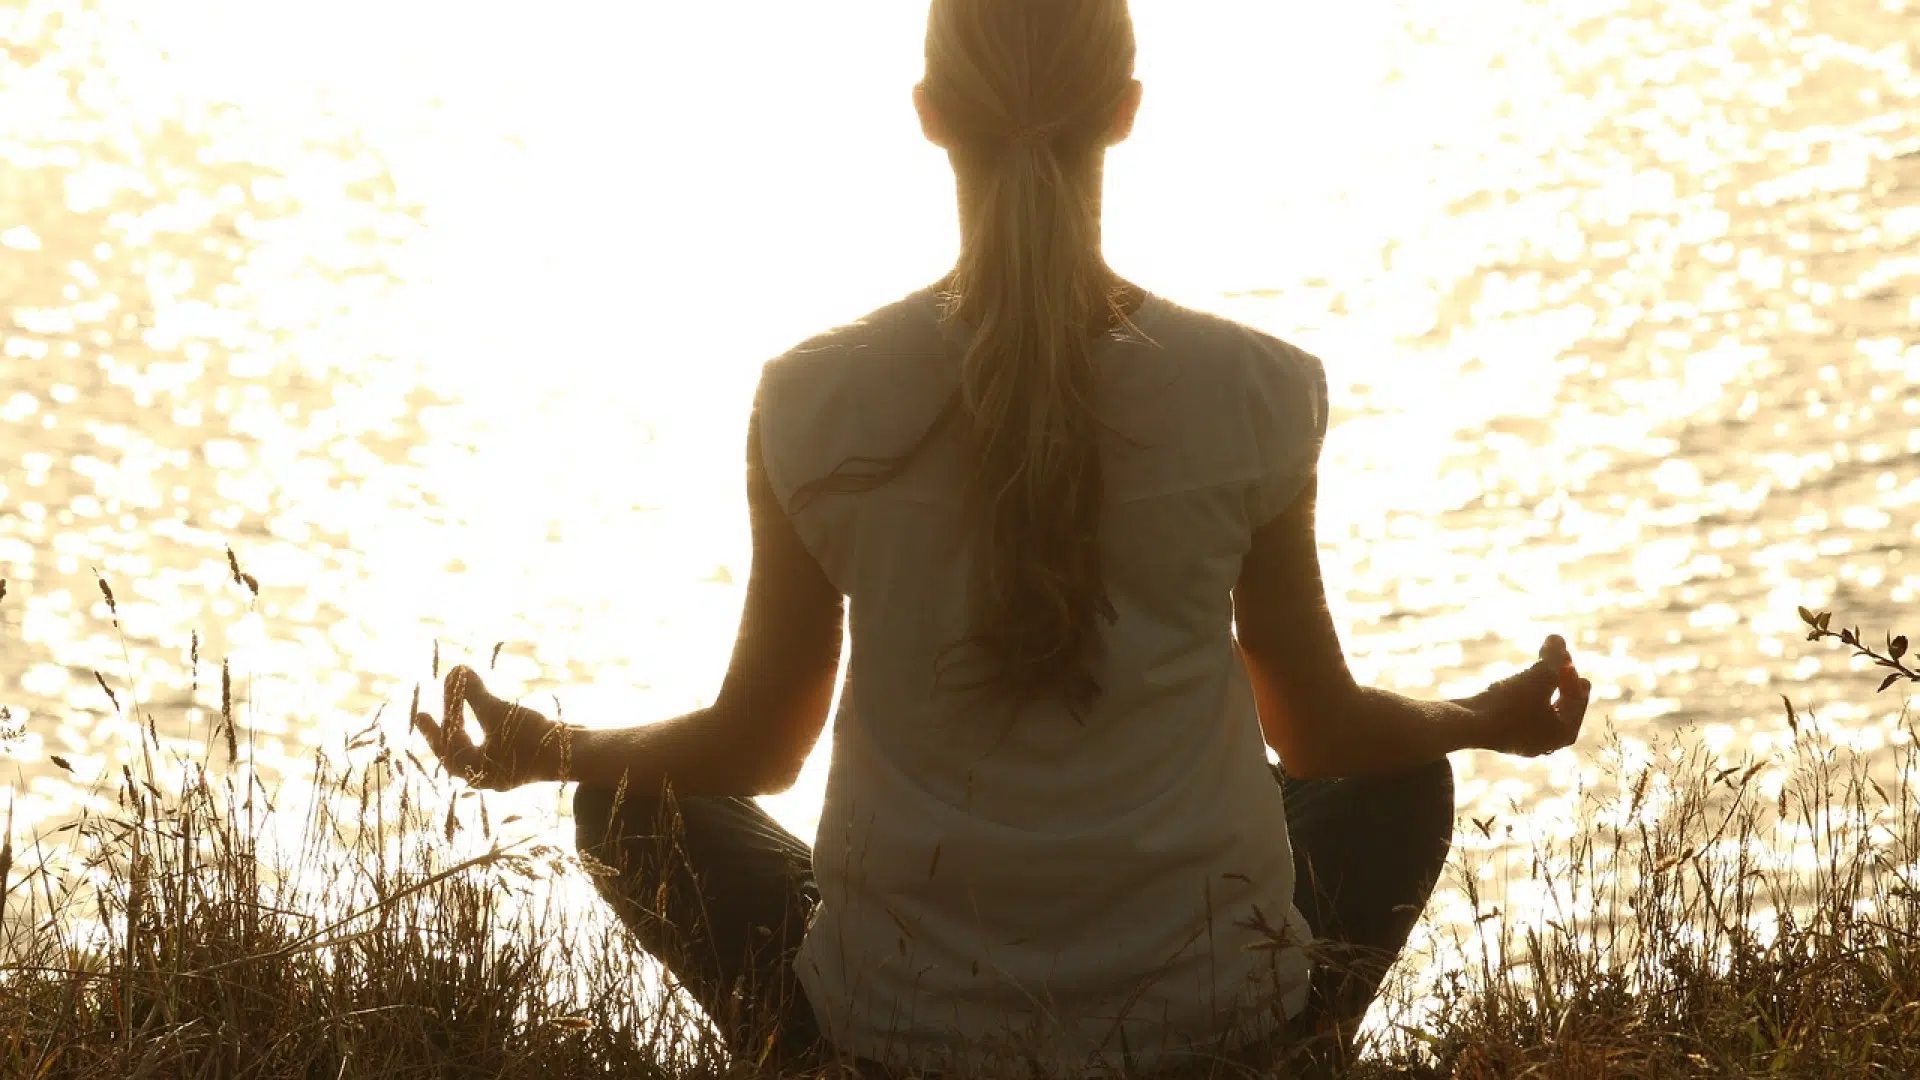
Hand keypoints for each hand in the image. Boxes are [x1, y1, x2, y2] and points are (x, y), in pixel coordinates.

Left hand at [412, 666, 572, 789]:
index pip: (448, 748)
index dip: (433, 729)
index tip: (421, 713)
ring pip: (477, 749)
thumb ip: (472, 693)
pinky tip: (489, 714)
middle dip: (449, 728)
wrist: (574, 753)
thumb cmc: (531, 737)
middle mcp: (489, 776)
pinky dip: (487, 728)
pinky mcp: (523, 761)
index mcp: (476, 772)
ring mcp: (507, 770)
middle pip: (460, 752)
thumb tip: (456, 669)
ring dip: (468, 727)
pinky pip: (495, 745)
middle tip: (428, 713)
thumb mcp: (497, 712)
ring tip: (458, 710)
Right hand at [1463, 635, 1590, 757]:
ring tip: (1539, 666)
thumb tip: (1558, 638)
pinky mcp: (1502, 734)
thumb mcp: (1537, 676)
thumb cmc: (1509, 703)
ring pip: (1540, 708)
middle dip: (1560, 680)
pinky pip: (1521, 712)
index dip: (1571, 673)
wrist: (1465, 725)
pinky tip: (1515, 682)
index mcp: (1563, 734)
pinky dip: (1523, 695)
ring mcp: (1523, 740)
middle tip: (1563, 661)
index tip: (1564, 653)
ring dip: (1541, 685)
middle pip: (1561, 706)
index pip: (1576, 699)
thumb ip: (1553, 657)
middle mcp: (1547, 742)